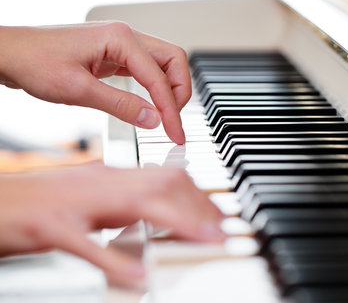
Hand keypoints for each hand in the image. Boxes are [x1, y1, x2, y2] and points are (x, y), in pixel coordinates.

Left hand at [0, 23, 190, 143]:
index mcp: (120, 39)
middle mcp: (126, 37)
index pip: (159, 78)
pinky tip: (150, 103)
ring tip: (165, 115)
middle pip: (173, 60)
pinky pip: (146, 69)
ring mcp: (122, 45)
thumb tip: (153, 119)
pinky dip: (154, 87)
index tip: (175, 133)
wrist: (12, 53)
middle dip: (179, 91)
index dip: (170, 109)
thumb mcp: (79, 90)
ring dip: (169, 89)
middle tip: (174, 120)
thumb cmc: (36, 62)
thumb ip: (121, 105)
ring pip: (163, 64)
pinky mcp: (116, 55)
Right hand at [0, 163, 224, 285]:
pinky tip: (138, 276)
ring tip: (204, 239)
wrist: (1, 200)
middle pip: (158, 185)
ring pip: (134, 205)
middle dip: (196, 205)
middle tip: (221, 228)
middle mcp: (99, 183)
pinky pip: (88, 244)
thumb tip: (151, 208)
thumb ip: (122, 199)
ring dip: (175, 222)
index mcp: (109, 176)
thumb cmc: (45, 200)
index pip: (163, 176)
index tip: (216, 213)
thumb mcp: (92, 195)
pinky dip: (114, 259)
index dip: (195, 194)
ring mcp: (77, 204)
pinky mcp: (52, 228)